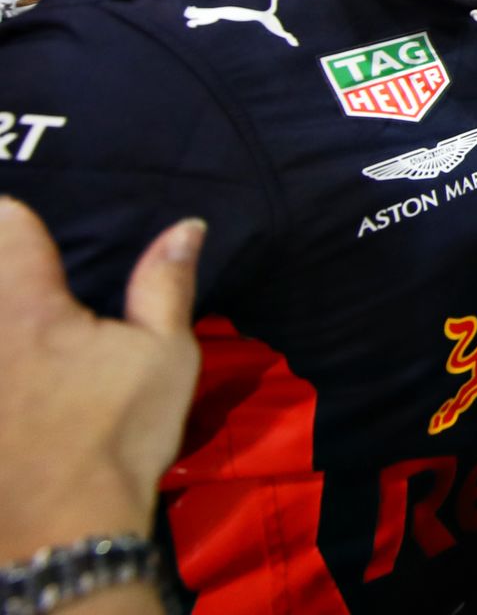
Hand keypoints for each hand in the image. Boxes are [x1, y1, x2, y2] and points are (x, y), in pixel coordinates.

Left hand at [0, 198, 203, 557]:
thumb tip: (186, 225)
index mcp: (27, 303)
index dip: (23, 221)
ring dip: (3, 315)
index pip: (6, 221)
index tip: (41, 235)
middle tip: (27, 277)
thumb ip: (165, 283)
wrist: (65, 526)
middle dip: (5, 265)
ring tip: (29, 341)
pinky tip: (19, 385)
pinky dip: (1, 360)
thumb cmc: (120, 432)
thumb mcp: (166, 354)